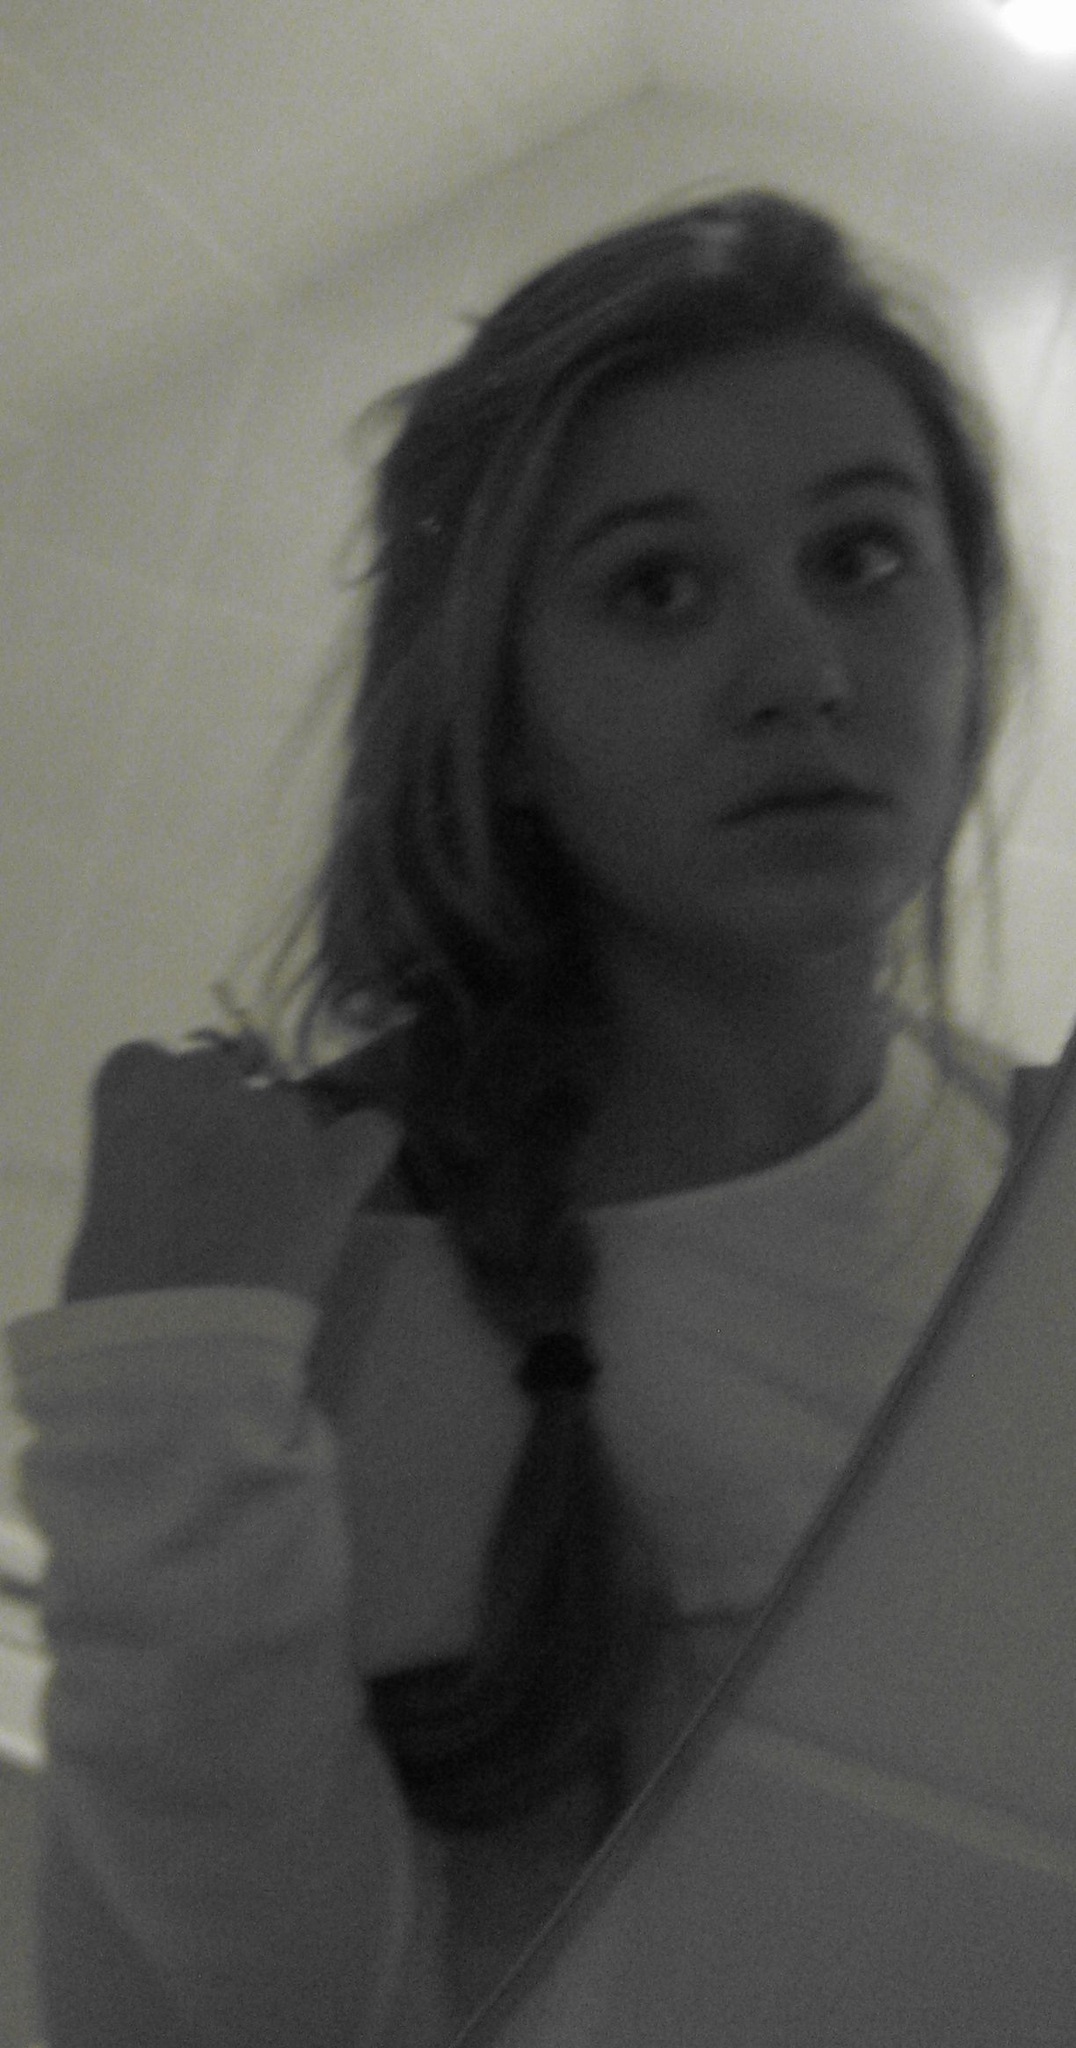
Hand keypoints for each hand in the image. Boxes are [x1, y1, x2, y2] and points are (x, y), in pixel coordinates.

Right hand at [62, 1040, 401, 1306]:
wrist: (177, 1352)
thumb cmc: (111, 1295)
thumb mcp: (99, 1217)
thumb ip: (134, 1170)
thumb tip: (157, 1175)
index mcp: (132, 1096)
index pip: (143, 1062)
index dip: (152, 1103)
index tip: (151, 1147)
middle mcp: (208, 1091)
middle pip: (216, 1073)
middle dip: (211, 1116)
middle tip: (204, 1184)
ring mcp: (277, 1126)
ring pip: (284, 1106)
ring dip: (273, 1141)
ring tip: (262, 1207)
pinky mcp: (332, 1173)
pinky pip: (371, 1132)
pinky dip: (360, 1148)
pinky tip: (339, 1176)